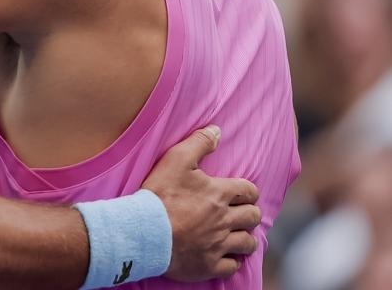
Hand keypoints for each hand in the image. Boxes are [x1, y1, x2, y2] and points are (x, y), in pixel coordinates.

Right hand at [142, 125, 260, 280]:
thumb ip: (198, 143)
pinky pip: (232, 267)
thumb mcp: (175, 160)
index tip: (240, 192)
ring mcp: (218, 244)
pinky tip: (224, 256)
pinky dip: (231, 261)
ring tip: (235, 234)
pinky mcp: (209, 265)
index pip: (249, 191)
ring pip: (247, 243)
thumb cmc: (159, 195)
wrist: (143, 232)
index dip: (247, 190)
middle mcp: (224, 220)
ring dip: (244, 237)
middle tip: (238, 212)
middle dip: (249, 213)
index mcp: (219, 194)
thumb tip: (217, 129)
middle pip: (253, 217)